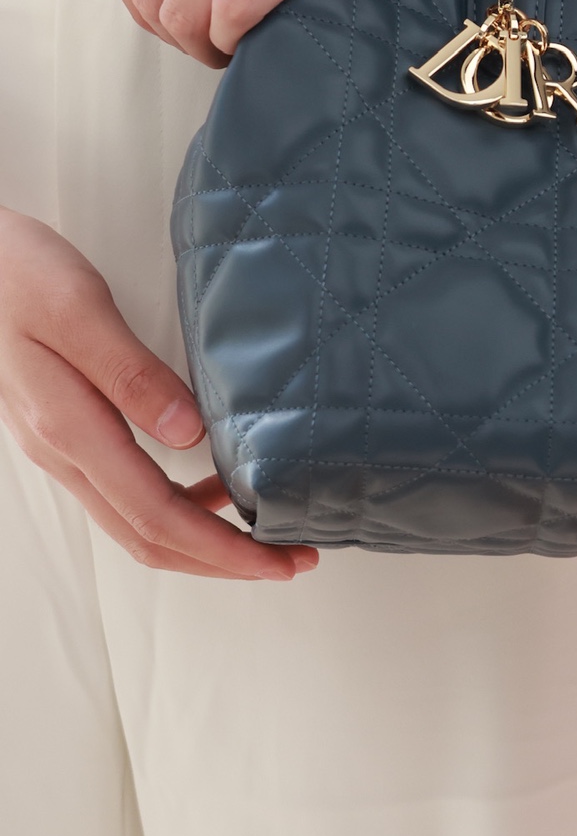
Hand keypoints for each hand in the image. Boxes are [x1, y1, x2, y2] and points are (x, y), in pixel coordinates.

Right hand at [0, 209, 318, 578]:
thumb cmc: (15, 275)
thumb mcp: (79, 309)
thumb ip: (132, 374)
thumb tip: (190, 435)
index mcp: (69, 429)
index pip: (157, 516)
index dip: (221, 549)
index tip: (277, 560)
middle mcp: (63, 453)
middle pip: (149, 538)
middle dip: (222, 560)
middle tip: (290, 561)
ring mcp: (61, 448)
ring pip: (136, 522)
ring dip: (201, 538)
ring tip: (262, 532)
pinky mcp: (66, 433)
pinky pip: (126, 493)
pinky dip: (177, 506)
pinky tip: (211, 487)